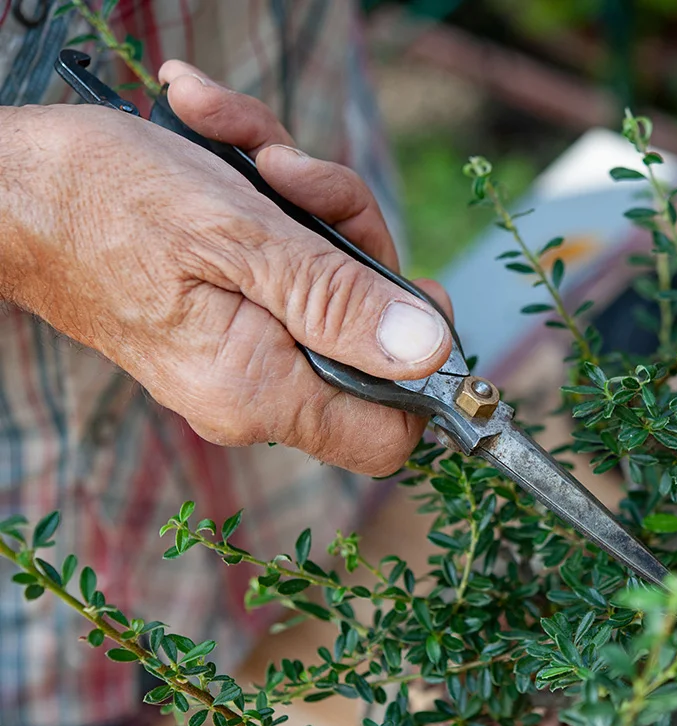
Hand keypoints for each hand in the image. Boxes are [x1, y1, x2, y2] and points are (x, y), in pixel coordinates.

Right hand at [0, 61, 451, 475]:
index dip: (424, 372)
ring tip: (235, 137)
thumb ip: (339, 302)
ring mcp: (239, 354)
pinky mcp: (225, 316)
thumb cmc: (104, 201)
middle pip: (368, 336)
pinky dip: (265, 194)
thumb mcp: (241, 239)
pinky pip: (282, 265)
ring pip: (328, 283)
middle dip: (349, 236)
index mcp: (261, 391)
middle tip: (294, 174)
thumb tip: (430, 353)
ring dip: (302, 195)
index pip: (388, 435)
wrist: (8, 185)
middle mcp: (254, 389)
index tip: (417, 291)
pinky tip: (217, 133)